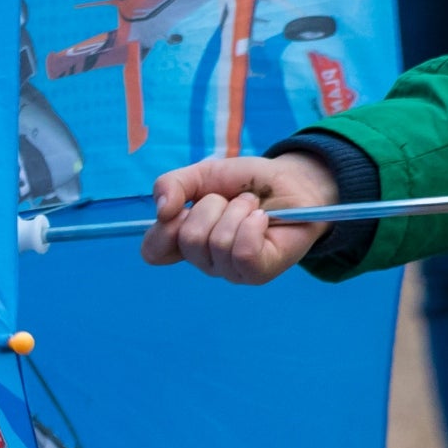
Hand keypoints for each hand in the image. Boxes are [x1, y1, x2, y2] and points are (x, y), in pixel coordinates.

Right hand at [141, 153, 340, 285]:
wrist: (294, 181)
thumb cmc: (248, 183)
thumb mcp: (204, 174)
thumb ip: (173, 185)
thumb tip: (161, 210)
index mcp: (185, 240)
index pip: (153, 250)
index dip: (164, 226)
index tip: (184, 206)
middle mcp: (204, 260)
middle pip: (189, 238)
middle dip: (215, 205)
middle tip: (236, 200)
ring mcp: (230, 270)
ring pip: (218, 242)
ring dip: (239, 210)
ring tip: (254, 207)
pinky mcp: (258, 273)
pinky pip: (243, 253)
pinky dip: (253, 225)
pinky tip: (263, 219)